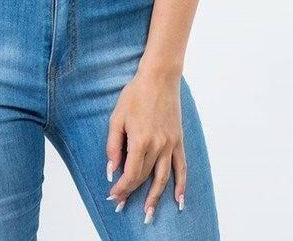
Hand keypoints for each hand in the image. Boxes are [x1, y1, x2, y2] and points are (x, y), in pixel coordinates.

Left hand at [105, 68, 185, 222]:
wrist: (159, 78)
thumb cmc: (135, 94)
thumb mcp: (117, 117)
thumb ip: (113, 145)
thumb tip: (111, 169)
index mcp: (139, 140)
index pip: (130, 174)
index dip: (121, 188)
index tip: (113, 196)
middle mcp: (157, 146)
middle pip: (144, 177)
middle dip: (132, 193)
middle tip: (122, 205)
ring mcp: (170, 144)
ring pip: (163, 178)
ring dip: (155, 198)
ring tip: (149, 214)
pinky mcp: (178, 140)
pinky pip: (181, 167)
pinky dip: (181, 185)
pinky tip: (179, 200)